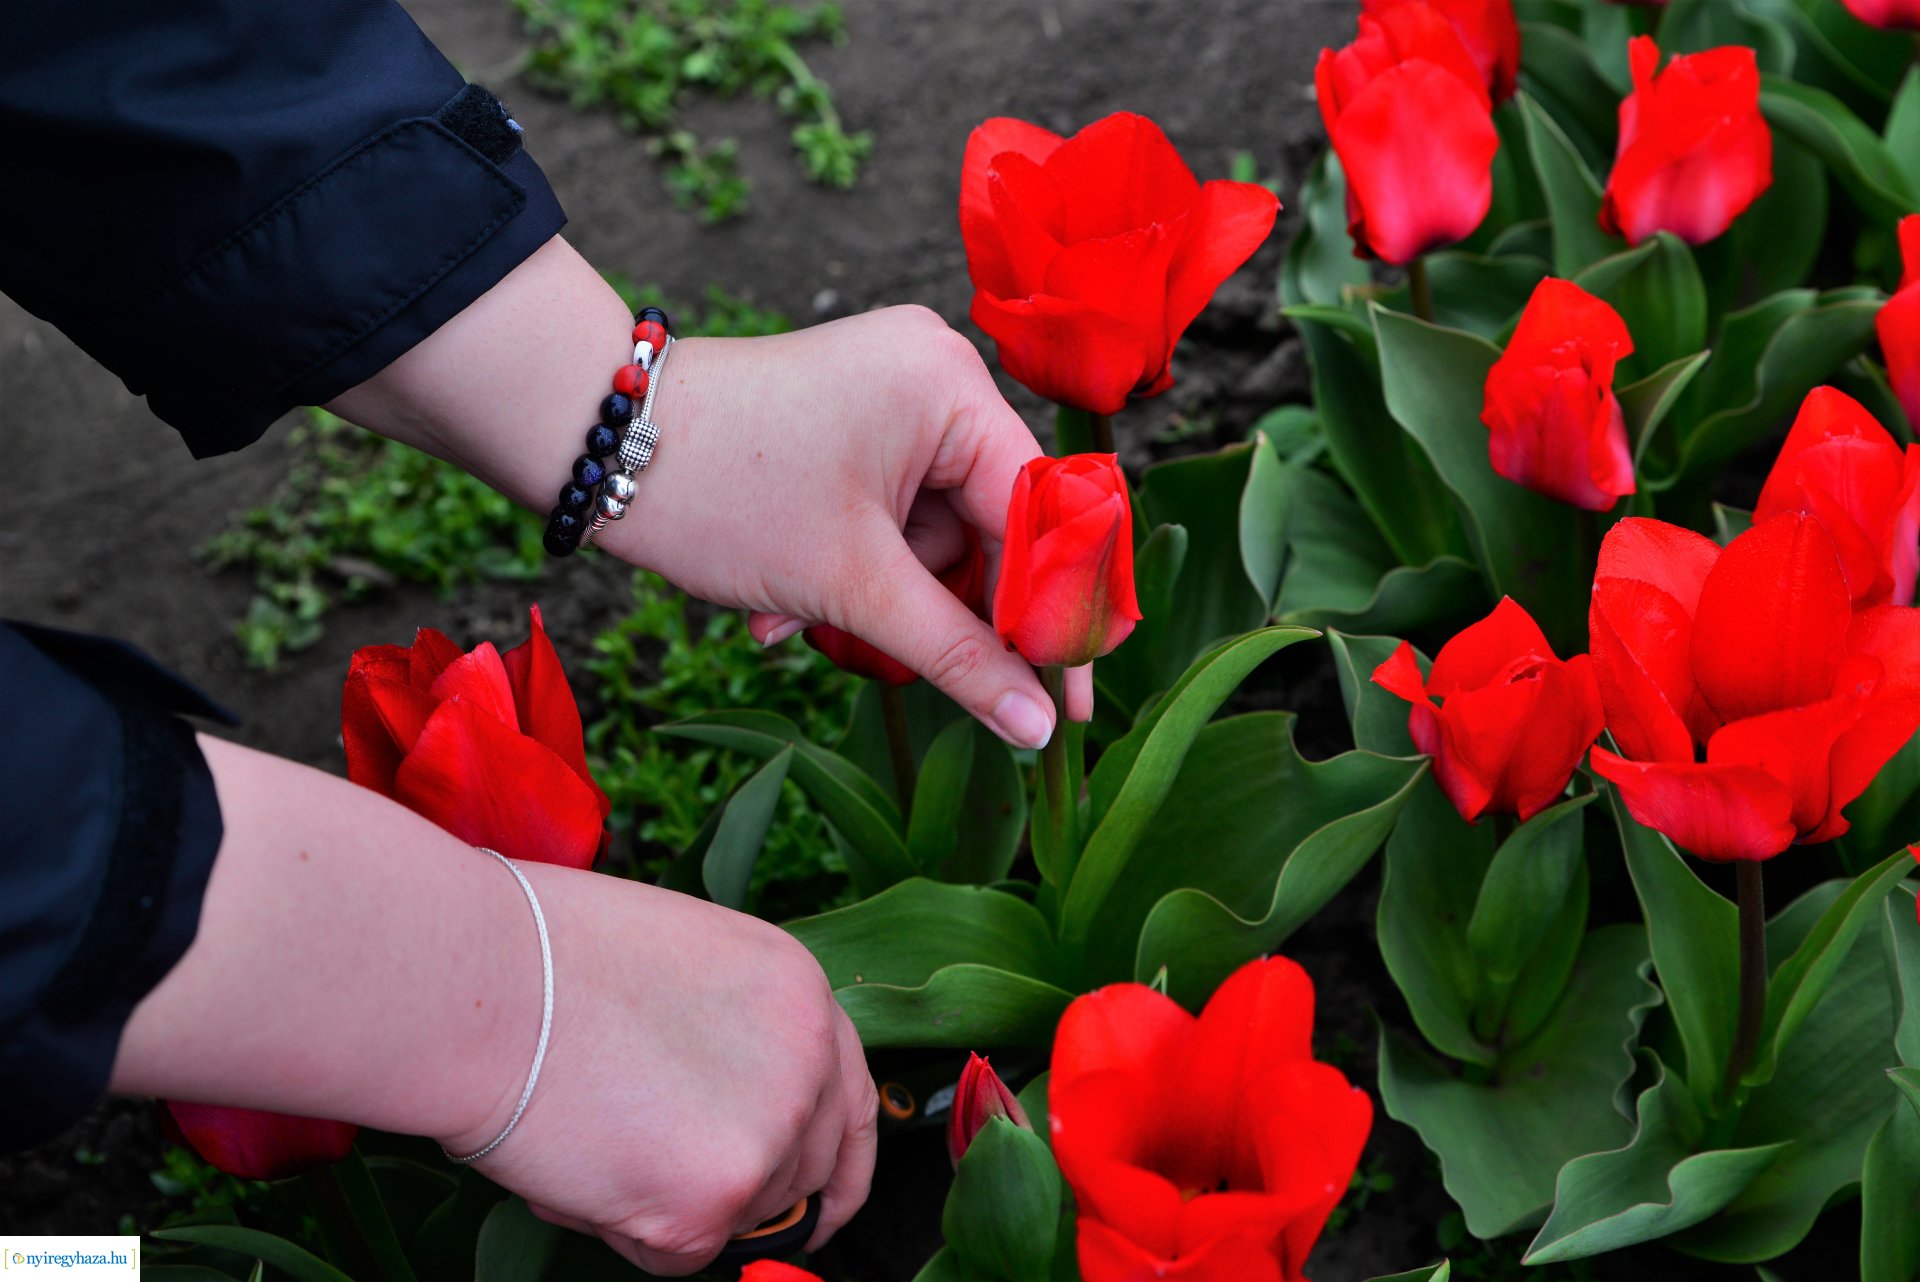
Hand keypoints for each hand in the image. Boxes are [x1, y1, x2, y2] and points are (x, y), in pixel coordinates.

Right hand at [113, 741, 876, 1276]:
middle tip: (661, 1174)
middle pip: (803, 1172)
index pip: (850, 1099)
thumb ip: (735, 1033)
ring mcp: (769, 1131)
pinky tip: (583, 1160)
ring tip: (597, 1130)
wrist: (478, 980)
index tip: (824, 1201)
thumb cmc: (543, 958)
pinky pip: (679, 1254)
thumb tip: (731, 1106)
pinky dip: (626, 1231)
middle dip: (740, 1190)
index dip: (835, 1161)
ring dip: (673, 1203)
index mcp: (801, 991)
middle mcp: (806, 1059)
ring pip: (737, 1217)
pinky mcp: (713, 1199)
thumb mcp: (685, 964)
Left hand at [327, 240, 1093, 744]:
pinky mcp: (855, 423)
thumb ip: (958, 654)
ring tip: (802, 628)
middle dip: (950, 612)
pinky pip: (892, 515)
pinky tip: (787, 609)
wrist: (595, 445)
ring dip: (884, 601)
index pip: (1043, 514)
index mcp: (951, 388)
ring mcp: (894, 397)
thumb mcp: (849, 585)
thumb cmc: (721, 493)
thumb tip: (1037, 727)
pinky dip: (855, 570)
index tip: (1071, 702)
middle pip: (995, 527)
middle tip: (953, 694)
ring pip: (936, 534)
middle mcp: (936, 377)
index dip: (1058, 616)